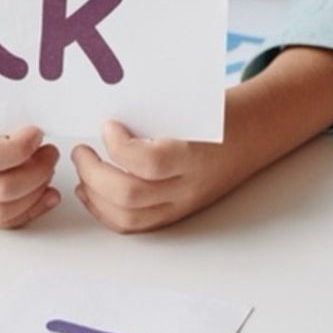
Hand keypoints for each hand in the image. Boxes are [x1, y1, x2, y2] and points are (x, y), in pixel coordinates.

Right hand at [0, 124, 60, 228]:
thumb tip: (33, 127)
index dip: (18, 148)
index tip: (35, 132)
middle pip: (0, 190)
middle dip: (36, 171)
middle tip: (49, 152)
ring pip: (3, 212)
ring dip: (36, 192)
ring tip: (47, 168)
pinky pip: (2, 223)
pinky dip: (31, 210)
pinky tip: (47, 194)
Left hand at [69, 120, 241, 232]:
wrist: (252, 136)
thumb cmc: (217, 114)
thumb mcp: (193, 106)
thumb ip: (153, 113)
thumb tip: (104, 113)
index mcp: (197, 154)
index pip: (151, 162)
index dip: (119, 146)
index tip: (107, 125)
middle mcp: (189, 187)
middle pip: (131, 196)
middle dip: (94, 174)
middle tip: (81, 151)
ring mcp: (182, 206)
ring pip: (128, 218)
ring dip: (95, 196)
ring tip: (82, 172)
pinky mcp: (174, 215)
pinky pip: (133, 225)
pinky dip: (104, 211)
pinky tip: (90, 191)